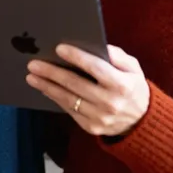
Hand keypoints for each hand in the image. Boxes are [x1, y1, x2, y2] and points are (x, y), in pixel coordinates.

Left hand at [25, 44, 149, 136]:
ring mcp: (100, 117)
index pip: (95, 68)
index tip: (59, 48)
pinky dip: (55, 98)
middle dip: (52, 73)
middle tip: (34, 64)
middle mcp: (110, 102)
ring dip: (47, 87)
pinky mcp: (91, 127)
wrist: (141, 122)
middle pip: (75, 84)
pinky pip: (69, 110)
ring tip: (32, 77)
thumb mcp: (133, 68)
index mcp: (122, 85)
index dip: (76, 57)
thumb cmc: (133, 88)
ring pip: (68, 99)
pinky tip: (45, 89)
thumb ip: (117, 55)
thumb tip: (96, 45)